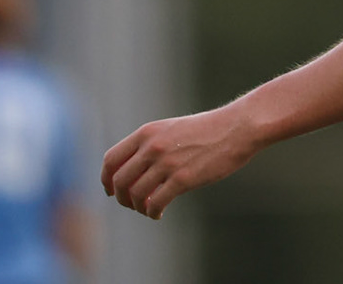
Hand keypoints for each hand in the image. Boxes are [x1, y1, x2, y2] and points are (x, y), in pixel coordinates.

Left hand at [100, 106, 258, 218]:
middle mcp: (152, 146)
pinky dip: (153, 212)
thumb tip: (134, 170)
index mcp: (147, 132)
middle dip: (121, 198)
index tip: (111, 191)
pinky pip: (156, 203)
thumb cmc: (207, 130)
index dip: (106, 179)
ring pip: (135, 194)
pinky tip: (159, 213)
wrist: (236, 128)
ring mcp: (167, 162)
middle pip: (119, 180)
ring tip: (148, 209)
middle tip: (131, 205)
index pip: (111, 159)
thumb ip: (151, 145)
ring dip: (137, 207)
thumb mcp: (172, 129)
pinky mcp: (183, 178)